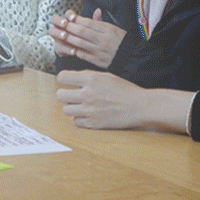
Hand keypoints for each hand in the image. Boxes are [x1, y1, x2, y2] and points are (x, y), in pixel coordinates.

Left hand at [50, 9, 125, 68]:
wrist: (132, 57)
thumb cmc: (123, 42)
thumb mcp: (115, 28)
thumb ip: (101, 21)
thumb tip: (96, 11)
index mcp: (108, 29)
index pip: (89, 22)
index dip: (77, 19)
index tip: (69, 16)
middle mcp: (103, 39)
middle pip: (82, 31)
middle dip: (70, 27)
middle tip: (61, 24)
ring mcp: (100, 51)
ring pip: (80, 43)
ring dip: (69, 38)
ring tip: (61, 34)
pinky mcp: (97, 61)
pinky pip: (83, 54)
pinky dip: (74, 50)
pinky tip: (68, 47)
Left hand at [55, 70, 192, 132]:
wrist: (140, 105)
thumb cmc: (125, 90)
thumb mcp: (106, 76)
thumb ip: (88, 77)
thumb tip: (71, 80)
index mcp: (90, 78)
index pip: (62, 77)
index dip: (63, 80)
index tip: (66, 82)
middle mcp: (87, 94)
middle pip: (59, 95)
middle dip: (65, 95)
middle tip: (73, 96)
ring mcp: (89, 110)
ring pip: (66, 110)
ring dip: (72, 108)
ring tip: (82, 106)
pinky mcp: (93, 123)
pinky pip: (76, 122)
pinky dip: (81, 119)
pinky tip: (89, 115)